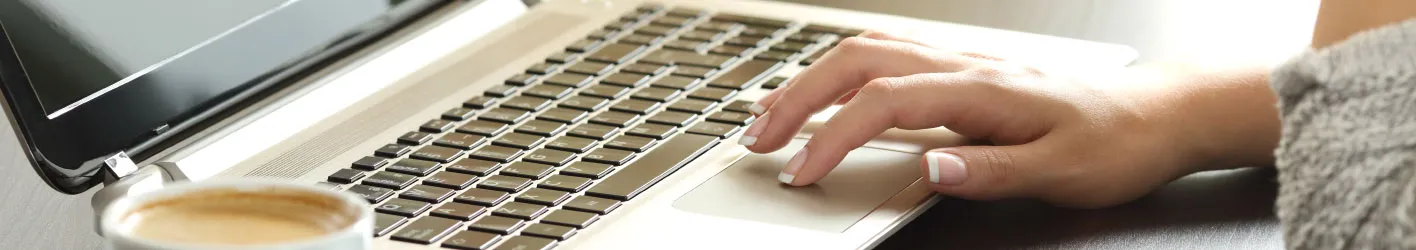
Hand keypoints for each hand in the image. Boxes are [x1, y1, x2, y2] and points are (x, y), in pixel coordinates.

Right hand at [739, 31, 1274, 207]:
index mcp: (982, 89)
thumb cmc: (1112, 143)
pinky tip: (825, 92)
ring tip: (772, 115)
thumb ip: (990, 171)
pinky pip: (887, 56)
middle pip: (858, 62)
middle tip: (757, 139)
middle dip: (797, 98)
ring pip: (867, 51)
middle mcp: (964, 66)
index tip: (801, 173)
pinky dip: (841, 72)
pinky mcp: (962, 71)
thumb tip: (929, 168)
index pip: (883, 103)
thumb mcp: (1061, 173)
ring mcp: (960, 62)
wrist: (1154, 115)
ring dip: (811, 79)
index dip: (833, 136)